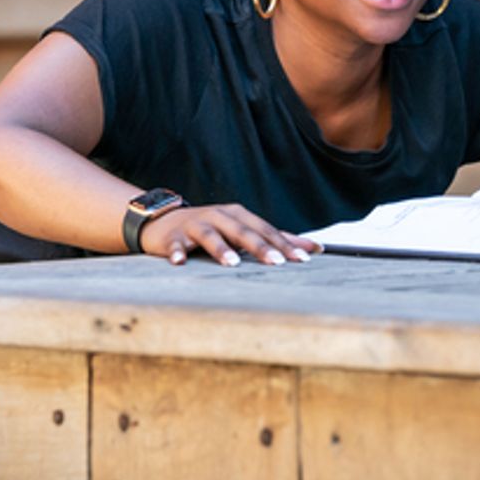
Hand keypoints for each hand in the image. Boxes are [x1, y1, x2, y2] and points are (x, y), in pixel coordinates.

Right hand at [139, 203, 320, 266]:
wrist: (163, 221)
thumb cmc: (212, 228)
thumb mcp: (242, 230)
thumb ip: (276, 238)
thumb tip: (315, 247)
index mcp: (238, 215)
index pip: (265, 229)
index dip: (284, 243)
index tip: (303, 259)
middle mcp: (218, 216)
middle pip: (241, 231)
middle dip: (260, 246)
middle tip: (277, 262)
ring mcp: (195, 225)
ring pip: (210, 235)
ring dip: (220, 249)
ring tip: (232, 263)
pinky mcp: (173, 237)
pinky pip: (175, 245)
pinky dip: (178, 252)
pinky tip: (180, 262)